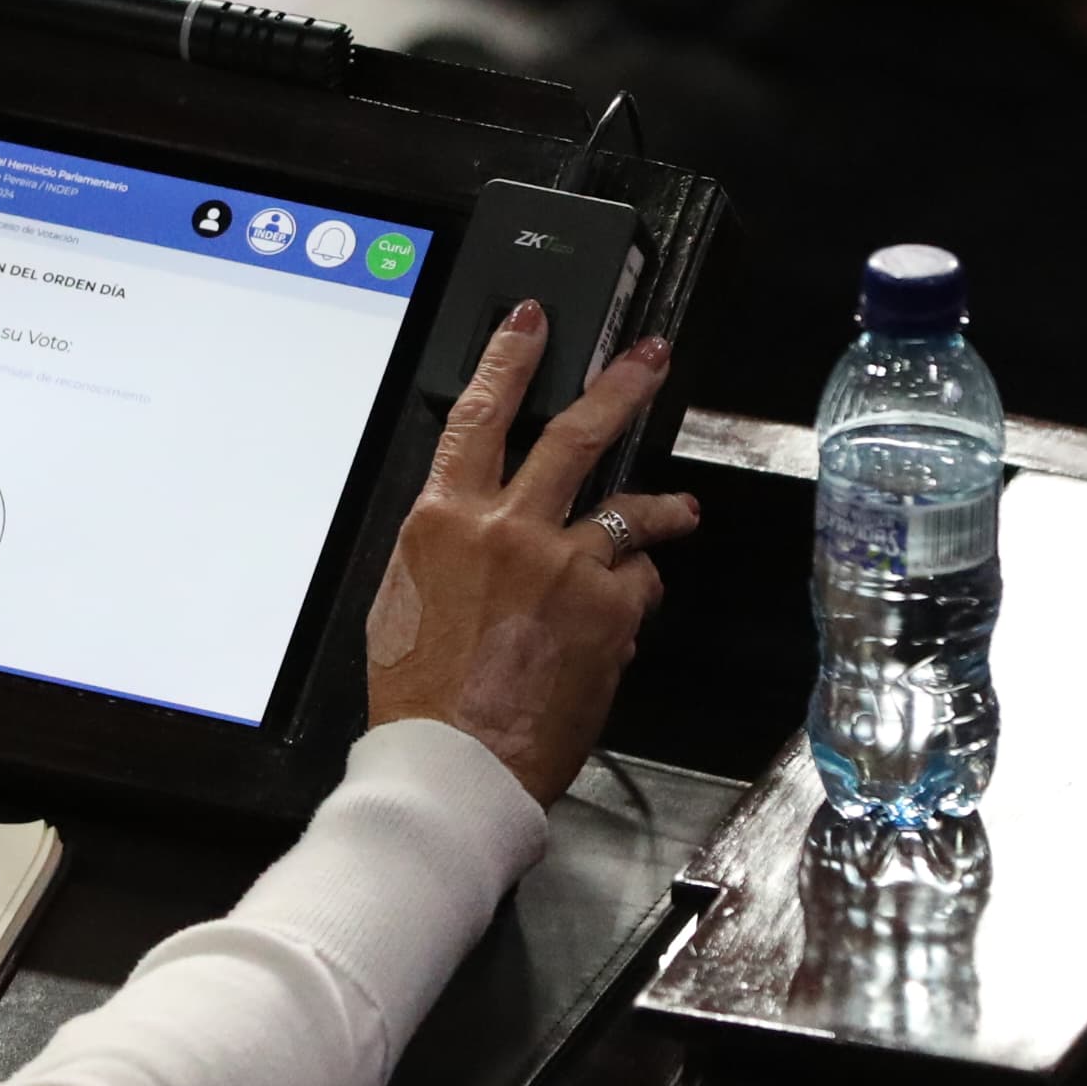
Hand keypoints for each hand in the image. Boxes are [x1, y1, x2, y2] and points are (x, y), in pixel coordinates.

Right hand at [366, 304, 698, 804]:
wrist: (456, 765)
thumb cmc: (420, 699)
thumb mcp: (404, 602)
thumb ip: (447, 548)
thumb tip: (478, 528)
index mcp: (442, 520)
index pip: (480, 416)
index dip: (509, 359)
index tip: (532, 320)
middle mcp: (506, 528)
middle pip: (575, 435)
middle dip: (620, 386)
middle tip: (650, 358)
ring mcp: (564, 564)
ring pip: (630, 512)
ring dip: (661, 509)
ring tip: (682, 511)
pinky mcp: (609, 608)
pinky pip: (638, 585)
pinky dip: (633, 599)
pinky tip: (618, 625)